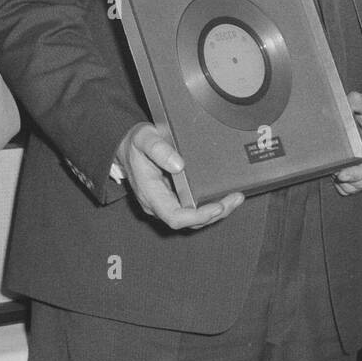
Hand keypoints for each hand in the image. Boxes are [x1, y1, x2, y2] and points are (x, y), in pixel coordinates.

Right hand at [117, 122, 242, 229]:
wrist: (126, 146)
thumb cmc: (135, 143)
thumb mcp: (143, 139)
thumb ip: (158, 149)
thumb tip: (179, 165)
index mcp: (150, 194)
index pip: (175, 217)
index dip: (197, 216)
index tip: (216, 207)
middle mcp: (158, 204)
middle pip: (189, 221)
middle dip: (215, 214)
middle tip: (235, 199)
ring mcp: (165, 203)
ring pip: (193, 218)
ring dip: (216, 212)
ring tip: (235, 198)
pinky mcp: (172, 198)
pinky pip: (192, 210)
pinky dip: (209, 206)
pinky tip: (223, 197)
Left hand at [334, 91, 361, 193]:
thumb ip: (360, 101)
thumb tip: (350, 101)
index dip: (358, 173)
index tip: (342, 175)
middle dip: (347, 180)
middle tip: (332, 167)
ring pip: (354, 187)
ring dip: (342, 183)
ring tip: (333, 168)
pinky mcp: (359, 171)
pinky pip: (349, 186)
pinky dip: (340, 183)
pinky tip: (334, 169)